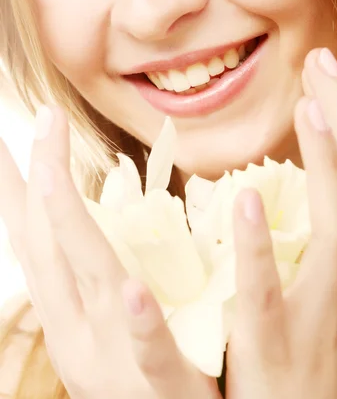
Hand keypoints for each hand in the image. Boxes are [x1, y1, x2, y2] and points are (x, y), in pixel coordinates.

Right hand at [0, 106, 220, 398]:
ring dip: (68, 227)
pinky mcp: (165, 386)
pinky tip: (130, 289)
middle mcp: (76, 330)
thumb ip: (102, 271)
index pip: (33, 239)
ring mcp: (115, 358)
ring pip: (89, 284)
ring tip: (50, 178)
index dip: (17, 189)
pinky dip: (138, 320)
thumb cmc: (138, 377)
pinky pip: (151, 352)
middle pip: (49, 246)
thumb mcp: (107, 319)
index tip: (8, 140)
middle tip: (44, 120)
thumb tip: (97, 220)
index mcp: (66, 311)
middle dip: (41, 180)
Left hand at [226, 48, 336, 398]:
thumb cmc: (313, 378)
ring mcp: (317, 322)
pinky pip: (264, 300)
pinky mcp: (273, 356)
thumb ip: (324, 261)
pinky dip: (258, 251)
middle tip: (323, 65)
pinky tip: (243, 201)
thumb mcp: (332, 314)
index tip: (325, 80)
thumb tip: (310, 208)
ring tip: (311, 108)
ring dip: (328, 168)